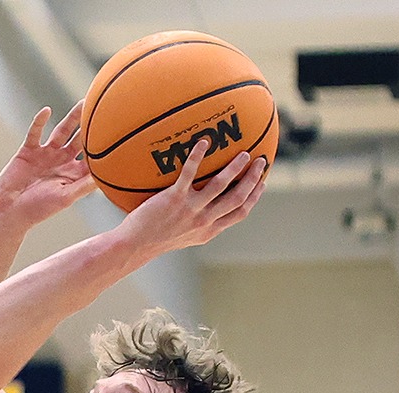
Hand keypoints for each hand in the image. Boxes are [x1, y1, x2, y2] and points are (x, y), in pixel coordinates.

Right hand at [0, 103, 94, 227]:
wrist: (10, 210)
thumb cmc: (38, 209)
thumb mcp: (65, 198)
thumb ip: (84, 186)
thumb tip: (105, 177)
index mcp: (73, 173)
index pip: (92, 156)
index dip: (103, 146)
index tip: (117, 132)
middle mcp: (61, 160)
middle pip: (80, 139)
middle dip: (90, 126)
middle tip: (105, 109)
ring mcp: (46, 154)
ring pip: (62, 131)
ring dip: (71, 118)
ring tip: (82, 103)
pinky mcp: (29, 150)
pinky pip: (35, 132)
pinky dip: (40, 122)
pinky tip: (46, 111)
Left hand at [116, 138, 266, 258]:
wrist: (136, 245)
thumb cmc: (158, 238)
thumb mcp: (186, 236)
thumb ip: (200, 224)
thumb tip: (209, 211)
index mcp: (209, 230)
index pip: (240, 213)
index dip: (254, 197)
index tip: (262, 183)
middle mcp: (204, 220)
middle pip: (237, 197)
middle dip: (253, 178)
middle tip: (260, 161)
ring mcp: (190, 209)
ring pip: (220, 185)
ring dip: (235, 167)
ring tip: (243, 152)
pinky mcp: (174, 198)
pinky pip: (189, 173)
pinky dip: (198, 156)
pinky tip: (204, 142)